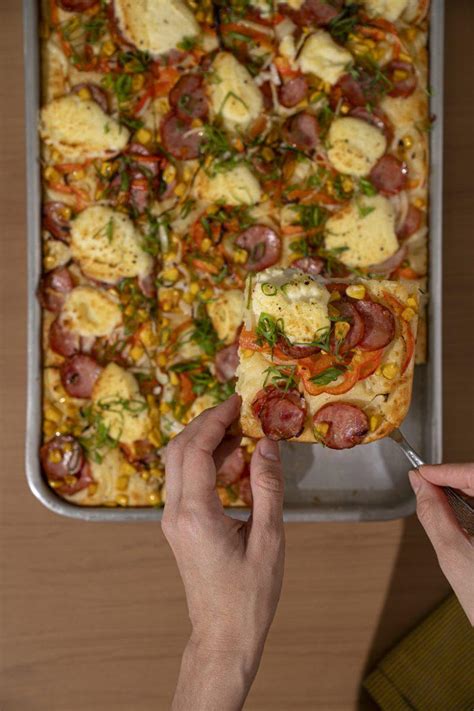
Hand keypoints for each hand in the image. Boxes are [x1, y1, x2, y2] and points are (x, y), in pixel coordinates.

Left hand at [162, 394, 284, 709]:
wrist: (223, 635)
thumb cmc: (250, 595)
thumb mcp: (269, 539)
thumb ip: (267, 488)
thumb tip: (267, 444)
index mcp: (195, 514)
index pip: (195, 450)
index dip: (215, 420)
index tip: (237, 401)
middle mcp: (175, 512)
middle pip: (178, 449)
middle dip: (206, 423)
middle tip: (237, 409)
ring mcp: (172, 519)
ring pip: (177, 463)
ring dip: (204, 441)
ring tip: (240, 431)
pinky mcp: (178, 525)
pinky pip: (184, 480)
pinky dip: (204, 461)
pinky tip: (232, 460)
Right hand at [409, 465, 473, 623]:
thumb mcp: (453, 555)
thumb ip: (434, 513)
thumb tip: (419, 485)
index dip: (446, 470)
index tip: (422, 473)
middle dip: (454, 481)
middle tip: (426, 486)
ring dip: (464, 493)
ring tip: (438, 501)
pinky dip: (472, 508)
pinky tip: (460, 517)